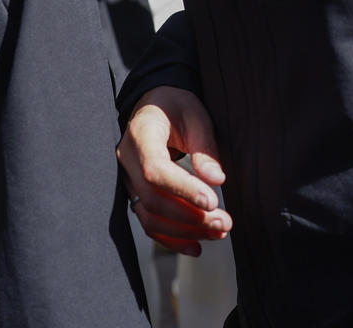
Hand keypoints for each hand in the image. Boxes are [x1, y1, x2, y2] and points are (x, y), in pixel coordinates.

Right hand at [117, 85, 231, 255]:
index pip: (154, 170)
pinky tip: (196, 246)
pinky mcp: (137, 193)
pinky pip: (149, 222)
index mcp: (141, 135)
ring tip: (218, 232)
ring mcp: (129, 180)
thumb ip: (205, 147)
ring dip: (185, 230)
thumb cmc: (176, 106)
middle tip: (224, 222)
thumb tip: (217, 180)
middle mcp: (128, 160)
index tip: (212, 201)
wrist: (156, 105)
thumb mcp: (196, 115)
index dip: (182, 190)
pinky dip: (172, 238)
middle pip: (152, 198)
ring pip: (149, 216)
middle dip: (190, 216)